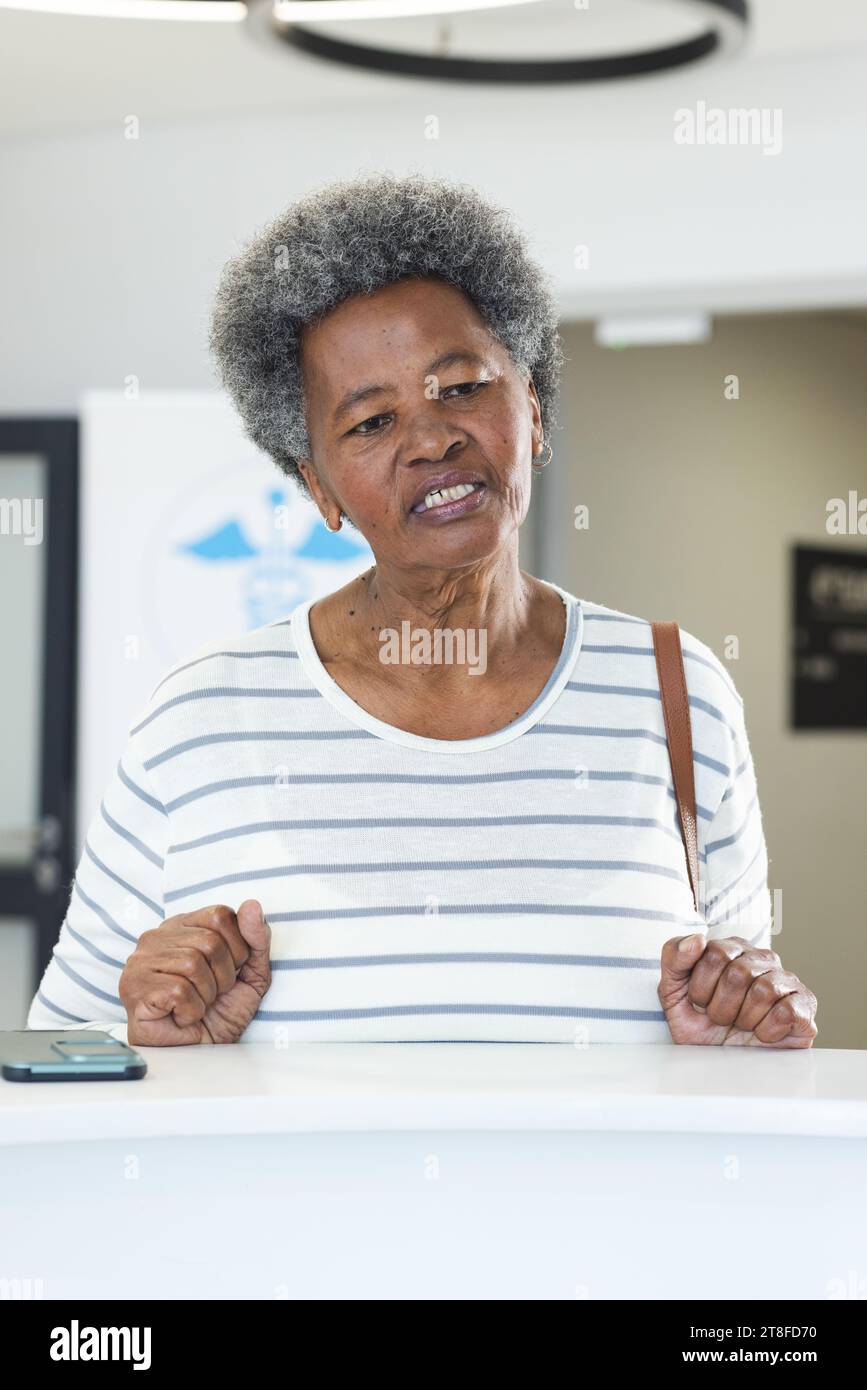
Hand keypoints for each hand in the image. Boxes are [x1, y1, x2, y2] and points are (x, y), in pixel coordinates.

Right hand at [120, 900, 271, 1045]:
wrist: (199, 1053)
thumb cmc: (220, 1012)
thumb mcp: (252, 973)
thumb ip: (256, 939)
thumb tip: (253, 905)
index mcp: (183, 926)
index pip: (220, 914)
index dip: (237, 947)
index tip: (231, 970)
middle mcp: (157, 937)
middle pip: (209, 941)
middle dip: (223, 975)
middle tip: (212, 994)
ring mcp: (141, 962)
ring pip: (192, 964)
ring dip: (207, 995)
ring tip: (197, 1005)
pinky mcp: (134, 988)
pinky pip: (179, 990)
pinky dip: (192, 1010)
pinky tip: (182, 1016)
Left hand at [658, 933, 817, 1046]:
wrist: (719, 1060)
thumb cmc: (699, 1022)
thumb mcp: (673, 989)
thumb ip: (675, 956)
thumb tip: (697, 938)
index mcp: (733, 949)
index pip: (715, 954)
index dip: (702, 986)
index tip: (700, 1001)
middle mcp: (763, 959)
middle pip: (739, 973)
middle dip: (721, 1006)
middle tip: (721, 1018)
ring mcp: (787, 981)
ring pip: (765, 990)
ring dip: (744, 1019)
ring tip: (741, 1025)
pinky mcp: (804, 1006)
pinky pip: (787, 1012)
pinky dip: (767, 1030)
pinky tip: (761, 1033)